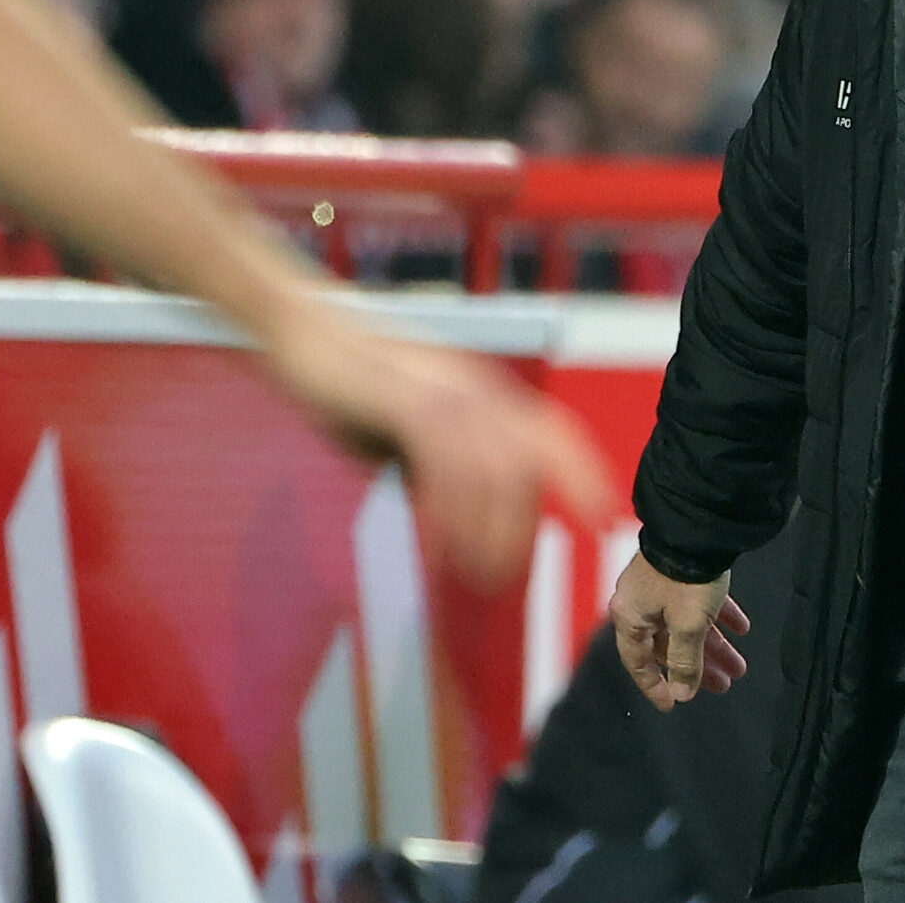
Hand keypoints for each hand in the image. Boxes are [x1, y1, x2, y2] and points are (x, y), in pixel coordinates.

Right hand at [262, 301, 617, 587]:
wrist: (301, 332)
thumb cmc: (349, 385)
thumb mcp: (403, 436)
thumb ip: (436, 468)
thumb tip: (457, 515)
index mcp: (484, 392)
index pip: (552, 432)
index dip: (582, 473)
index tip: (603, 515)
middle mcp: (477, 388)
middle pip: (531, 456)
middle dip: (526, 518)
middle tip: (511, 571)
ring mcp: (446, 391)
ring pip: (493, 467)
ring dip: (491, 527)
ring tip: (480, 573)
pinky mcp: (408, 400)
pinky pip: (447, 462)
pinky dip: (452, 510)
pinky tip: (442, 545)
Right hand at [609, 552, 754, 709]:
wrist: (699, 525)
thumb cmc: (686, 577)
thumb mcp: (688, 626)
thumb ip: (685, 662)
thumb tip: (682, 693)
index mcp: (630, 616)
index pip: (638, 662)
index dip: (655, 686)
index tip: (674, 704)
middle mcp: (641, 601)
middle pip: (669, 645)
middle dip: (698, 667)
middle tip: (723, 685)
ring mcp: (662, 584)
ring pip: (688, 625)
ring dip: (714, 646)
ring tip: (739, 666)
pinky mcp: (682, 570)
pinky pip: (699, 602)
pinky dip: (719, 616)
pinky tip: (743, 628)